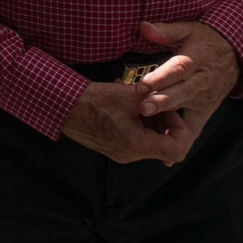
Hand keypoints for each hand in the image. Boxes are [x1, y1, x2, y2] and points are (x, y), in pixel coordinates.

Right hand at [61, 82, 192, 164]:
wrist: (63, 107)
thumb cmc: (94, 101)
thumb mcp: (128, 95)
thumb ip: (153, 95)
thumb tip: (169, 89)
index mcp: (138, 145)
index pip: (177, 150)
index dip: (180, 130)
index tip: (169, 110)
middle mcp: (131, 153)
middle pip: (164, 144)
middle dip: (165, 121)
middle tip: (157, 101)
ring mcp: (121, 151)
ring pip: (149, 139)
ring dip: (150, 118)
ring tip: (140, 97)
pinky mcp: (112, 144)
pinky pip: (135, 136)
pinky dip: (137, 120)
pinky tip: (127, 101)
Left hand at [134, 21, 239, 138]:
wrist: (235, 54)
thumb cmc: (205, 40)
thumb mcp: (188, 29)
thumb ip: (165, 31)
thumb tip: (144, 26)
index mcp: (196, 59)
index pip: (178, 69)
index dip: (160, 77)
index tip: (142, 85)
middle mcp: (203, 81)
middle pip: (182, 93)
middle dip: (162, 102)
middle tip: (143, 109)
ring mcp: (206, 99)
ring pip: (186, 112)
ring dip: (168, 123)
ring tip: (150, 134)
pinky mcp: (206, 111)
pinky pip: (194, 129)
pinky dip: (182, 142)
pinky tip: (168, 158)